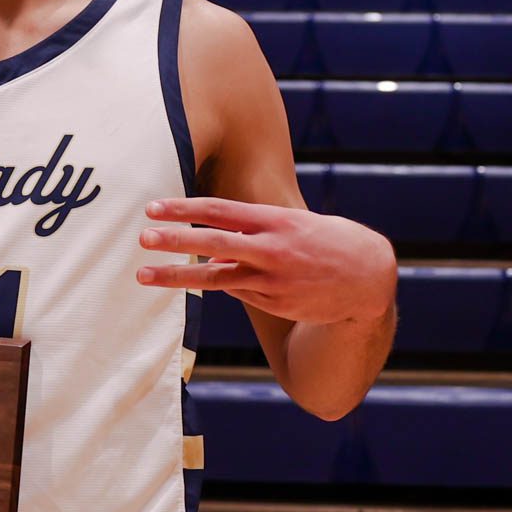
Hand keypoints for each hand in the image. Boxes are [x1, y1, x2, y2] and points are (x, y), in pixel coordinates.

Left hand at [136, 197, 395, 324]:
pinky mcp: (274, 303)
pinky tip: (213, 279)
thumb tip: (214, 249)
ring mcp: (272, 280)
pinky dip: (224, 285)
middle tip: (143, 238)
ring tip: (143, 276)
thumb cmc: (325, 241)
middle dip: (175, 241)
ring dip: (176, 278)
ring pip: (216, 279)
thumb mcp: (294, 223)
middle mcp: (271, 249)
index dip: (184, 209)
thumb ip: (254, 231)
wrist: (369, 279)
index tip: (153, 208)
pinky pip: (238, 292)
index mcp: (275, 221)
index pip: (220, 211)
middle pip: (214, 243)